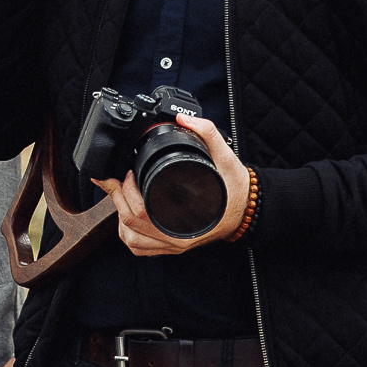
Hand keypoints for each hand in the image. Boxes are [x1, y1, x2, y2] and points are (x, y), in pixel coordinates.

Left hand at [91, 115, 249, 256]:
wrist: (248, 210)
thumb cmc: (236, 190)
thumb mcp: (225, 157)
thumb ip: (207, 133)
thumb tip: (184, 118)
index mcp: (185, 222)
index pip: (141, 212)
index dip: (126, 190)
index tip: (127, 172)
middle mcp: (177, 237)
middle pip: (131, 224)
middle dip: (117, 197)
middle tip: (117, 178)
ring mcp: (173, 245)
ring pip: (131, 240)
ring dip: (119, 217)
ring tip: (119, 195)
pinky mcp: (172, 247)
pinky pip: (140, 248)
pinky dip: (127, 234)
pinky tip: (127, 217)